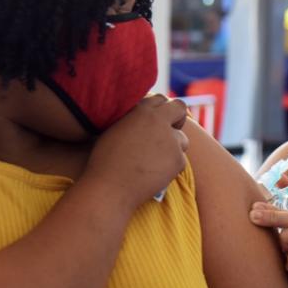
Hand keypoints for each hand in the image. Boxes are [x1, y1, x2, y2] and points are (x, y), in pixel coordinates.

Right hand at [83, 95, 188, 210]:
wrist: (110, 187)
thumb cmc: (106, 161)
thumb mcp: (115, 130)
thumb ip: (133, 120)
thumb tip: (144, 119)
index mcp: (140, 110)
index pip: (161, 99)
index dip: (162, 110)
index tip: (160, 120)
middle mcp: (158, 120)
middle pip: (180, 108)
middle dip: (178, 118)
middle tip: (171, 131)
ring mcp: (171, 139)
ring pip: (182, 139)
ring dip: (173, 148)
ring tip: (153, 161)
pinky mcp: (178, 159)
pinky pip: (180, 161)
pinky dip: (171, 167)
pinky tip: (154, 174)